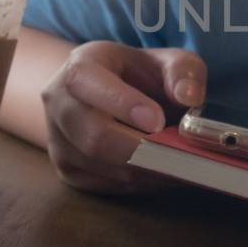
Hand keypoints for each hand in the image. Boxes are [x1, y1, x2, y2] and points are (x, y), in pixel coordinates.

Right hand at [41, 41, 206, 193]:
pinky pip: (107, 186)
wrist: (108, 95)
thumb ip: (182, 70)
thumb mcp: (166, 60)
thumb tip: (188, 97)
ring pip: (103, 167)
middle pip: (93, 136)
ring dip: (147, 170)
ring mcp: (59, 142)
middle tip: (181, 156)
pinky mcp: (69, 172)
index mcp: (79, 67)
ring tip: (184, 165)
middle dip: (141, 150)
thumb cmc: (139, 76)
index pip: (87, 83)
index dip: (122, 103)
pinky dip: (142, 183)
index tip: (158, 121)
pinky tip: (167, 172)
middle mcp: (59, 105)